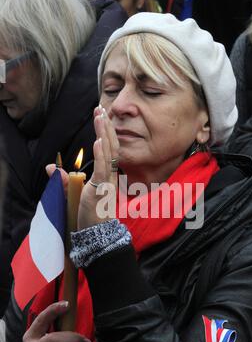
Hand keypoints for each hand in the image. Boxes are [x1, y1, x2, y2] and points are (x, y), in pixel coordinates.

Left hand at [46, 104, 119, 229]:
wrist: (96, 233)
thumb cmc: (88, 215)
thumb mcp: (72, 193)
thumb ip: (63, 179)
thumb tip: (50, 167)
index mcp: (106, 175)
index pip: (109, 149)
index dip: (106, 132)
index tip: (101, 116)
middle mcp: (110, 175)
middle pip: (111, 146)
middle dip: (106, 126)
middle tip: (101, 108)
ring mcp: (107, 182)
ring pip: (109, 153)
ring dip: (105, 133)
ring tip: (100, 116)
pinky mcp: (101, 189)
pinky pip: (102, 169)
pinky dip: (102, 154)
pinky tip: (99, 140)